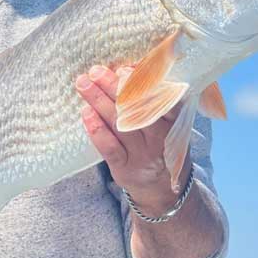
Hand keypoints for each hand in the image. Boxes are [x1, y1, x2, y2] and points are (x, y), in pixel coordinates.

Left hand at [76, 66, 189, 215]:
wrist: (161, 190)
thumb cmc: (160, 144)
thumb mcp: (168, 123)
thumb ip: (153, 98)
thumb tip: (128, 66)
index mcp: (173, 123)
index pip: (161, 99)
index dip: (142, 84)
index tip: (124, 70)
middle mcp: (160, 139)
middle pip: (135, 108)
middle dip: (113, 87)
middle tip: (95, 71)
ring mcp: (142, 155)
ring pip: (119, 124)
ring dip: (99, 101)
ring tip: (83, 84)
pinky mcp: (125, 169)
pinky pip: (109, 147)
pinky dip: (96, 128)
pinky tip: (85, 112)